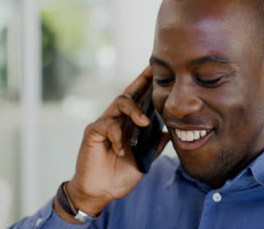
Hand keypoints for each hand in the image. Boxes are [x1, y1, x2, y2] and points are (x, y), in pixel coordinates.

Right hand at [59, 66, 169, 219]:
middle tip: (153, 71)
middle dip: (141, 81)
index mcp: (128, 125)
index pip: (139, 101)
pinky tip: (121, 150)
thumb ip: (155, 145)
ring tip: (144, 122)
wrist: (100, 192)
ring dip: (133, 110)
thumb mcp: (144, 159)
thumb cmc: (119, 175)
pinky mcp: (92, 133)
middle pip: (129, 94)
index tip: (159, 72)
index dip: (147, 86)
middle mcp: (116, 120)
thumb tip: (171, 132)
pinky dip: (116, 135)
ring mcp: (104, 125)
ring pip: (118, 103)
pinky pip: (106, 125)